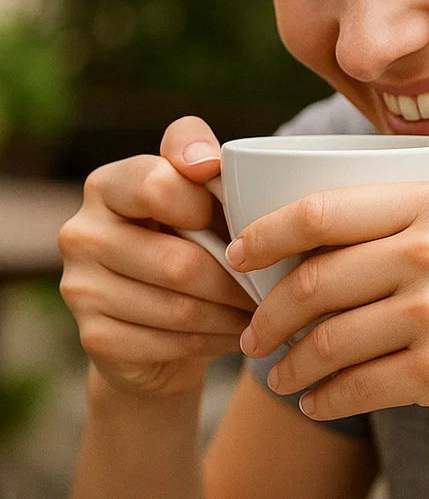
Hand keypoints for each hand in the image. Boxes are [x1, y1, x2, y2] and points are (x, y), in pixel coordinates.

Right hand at [59, 116, 255, 398]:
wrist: (157, 315)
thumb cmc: (190, 236)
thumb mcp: (196, 190)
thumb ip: (197, 155)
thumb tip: (205, 161)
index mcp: (107, 186)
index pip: (157, 185)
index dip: (207, 206)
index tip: (241, 222)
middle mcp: (81, 234)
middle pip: (179, 262)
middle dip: (237, 278)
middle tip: (277, 286)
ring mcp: (82, 290)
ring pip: (181, 309)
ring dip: (234, 314)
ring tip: (267, 311)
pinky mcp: (96, 338)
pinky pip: (173, 344)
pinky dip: (216, 340)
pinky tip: (239, 334)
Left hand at [229, 182, 428, 454]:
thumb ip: (421, 219)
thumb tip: (329, 236)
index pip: (322, 209)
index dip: (264, 234)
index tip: (238, 255)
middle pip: (314, 279)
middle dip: (267, 312)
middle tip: (252, 333)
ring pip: (328, 338)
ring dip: (291, 363)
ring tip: (280, 375)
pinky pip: (356, 385)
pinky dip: (324, 397)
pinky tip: (317, 402)